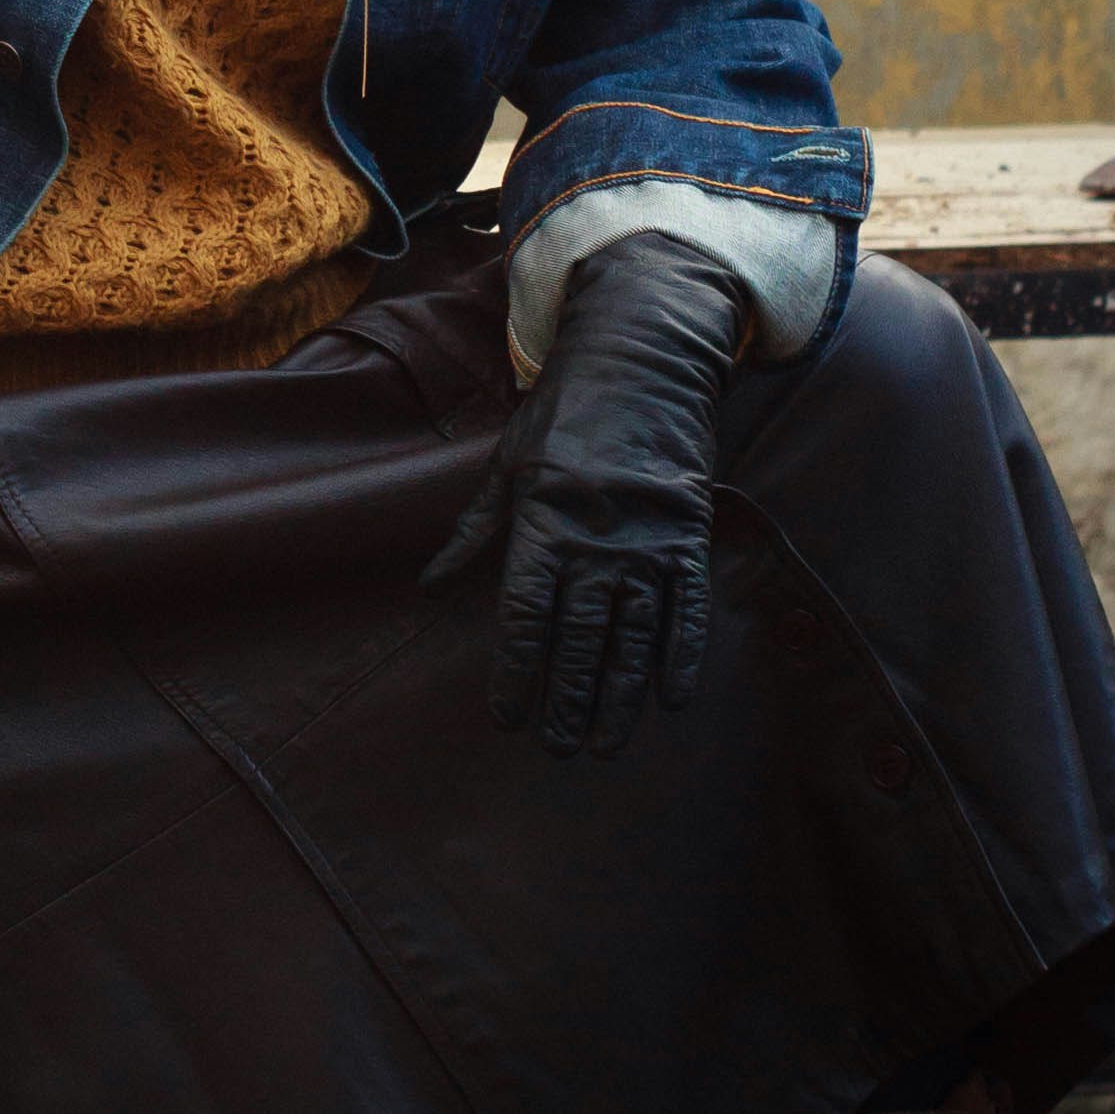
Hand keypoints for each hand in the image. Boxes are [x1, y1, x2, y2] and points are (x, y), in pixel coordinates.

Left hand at [420, 226, 745, 752]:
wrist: (641, 364)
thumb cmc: (562, 416)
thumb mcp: (505, 465)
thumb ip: (472, 533)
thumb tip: (426, 586)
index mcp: (542, 522)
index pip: (525, 615)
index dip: (516, 669)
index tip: (508, 716)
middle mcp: (596, 540)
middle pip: (579, 638)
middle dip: (568, 699)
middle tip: (559, 749)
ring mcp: (647, 541)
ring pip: (633, 635)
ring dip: (619, 695)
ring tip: (605, 744)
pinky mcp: (688, 536)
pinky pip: (687, 608)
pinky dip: (682, 655)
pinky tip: (672, 698)